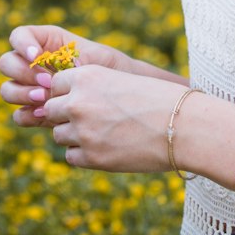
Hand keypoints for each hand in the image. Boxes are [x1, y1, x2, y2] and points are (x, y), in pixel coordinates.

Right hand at [0, 23, 132, 128]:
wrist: (122, 98)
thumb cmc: (112, 70)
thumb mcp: (95, 60)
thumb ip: (69, 65)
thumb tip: (46, 83)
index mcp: (47, 42)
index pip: (19, 36)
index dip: (22, 44)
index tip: (37, 56)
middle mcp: (34, 65)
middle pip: (7, 63)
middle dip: (23, 72)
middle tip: (46, 82)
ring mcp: (32, 89)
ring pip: (8, 89)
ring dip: (21, 94)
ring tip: (45, 99)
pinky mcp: (36, 111)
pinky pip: (19, 115)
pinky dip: (26, 115)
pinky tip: (43, 114)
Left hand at [42, 67, 185, 171]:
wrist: (184, 126)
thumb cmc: (160, 99)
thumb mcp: (123, 80)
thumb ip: (94, 89)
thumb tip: (69, 101)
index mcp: (87, 76)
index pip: (55, 85)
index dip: (67, 93)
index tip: (82, 99)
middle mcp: (78, 102)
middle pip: (50, 110)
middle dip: (65, 115)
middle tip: (90, 120)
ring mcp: (82, 132)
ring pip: (58, 135)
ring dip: (74, 136)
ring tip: (103, 134)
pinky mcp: (91, 158)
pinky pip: (71, 156)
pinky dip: (84, 155)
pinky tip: (107, 149)